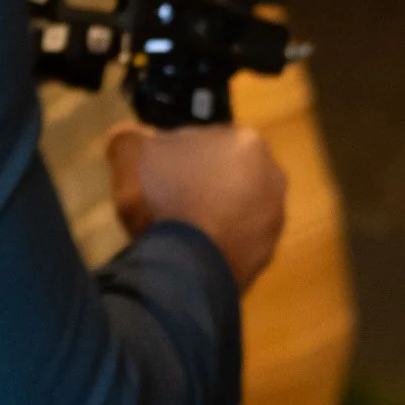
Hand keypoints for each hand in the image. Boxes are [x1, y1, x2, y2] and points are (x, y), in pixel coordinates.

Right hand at [109, 121, 286, 290]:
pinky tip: (189, 249)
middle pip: (225, 174)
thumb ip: (131, 137)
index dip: (175, 153)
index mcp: (248, 143)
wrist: (186, 267)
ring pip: (234, 208)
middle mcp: (274, 178)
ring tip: (175, 226)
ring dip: (210, 213)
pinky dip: (215, 242)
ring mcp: (274, 221)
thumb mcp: (130, 152)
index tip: (154, 169)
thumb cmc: (164, 197)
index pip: (204, 139)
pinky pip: (234, 241)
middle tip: (164, 197)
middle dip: (199, 182)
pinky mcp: (267, 257)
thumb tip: (131, 136)